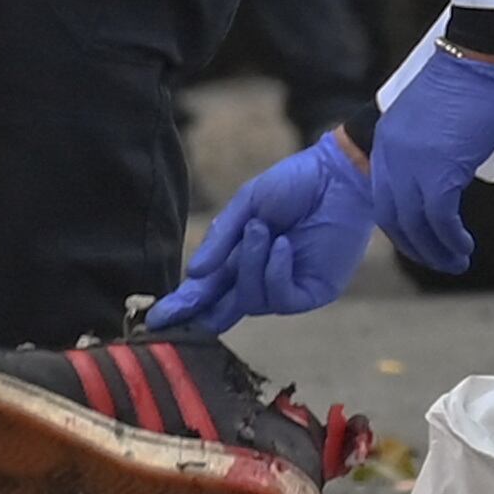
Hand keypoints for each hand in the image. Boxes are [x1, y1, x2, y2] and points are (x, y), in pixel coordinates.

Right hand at [148, 133, 375, 328]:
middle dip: (198, 313)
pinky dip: (275, 271)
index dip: (183, 305)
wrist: (338, 174)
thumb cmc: (294, 184)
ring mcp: (285, 288)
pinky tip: (282, 245)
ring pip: (250, 300)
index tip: (155, 319)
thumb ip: (221, 239)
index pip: (207, 290)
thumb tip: (194, 274)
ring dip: (250, 265)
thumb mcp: (247, 204)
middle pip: (222, 309)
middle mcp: (259, 278)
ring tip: (262, 229)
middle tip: (174, 317)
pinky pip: (282, 297)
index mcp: (239, 257)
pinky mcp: (312, 292)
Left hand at [368, 40, 493, 275]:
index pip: (384, 197)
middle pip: (394, 216)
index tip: (420, 241)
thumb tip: (447, 172)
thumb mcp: (435, 119)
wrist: (480, 56)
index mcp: (388, 141)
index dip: (401, 225)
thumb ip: (430, 148)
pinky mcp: (441, 170)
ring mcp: (413, 164)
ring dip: (435, 250)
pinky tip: (464, 248)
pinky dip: (451, 239)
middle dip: (415, 246)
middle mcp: (393, 156)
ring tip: (455, 263)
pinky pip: (440, 218)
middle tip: (438, 261)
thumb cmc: (469, 78)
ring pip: (416, 223)